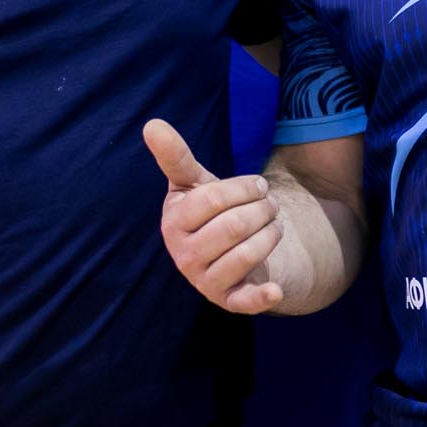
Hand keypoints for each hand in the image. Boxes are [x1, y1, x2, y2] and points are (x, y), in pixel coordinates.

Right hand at [143, 118, 282, 314]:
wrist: (228, 252)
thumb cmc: (210, 212)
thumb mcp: (194, 184)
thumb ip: (175, 156)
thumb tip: (151, 124)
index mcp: (174, 222)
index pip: (213, 199)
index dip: (244, 188)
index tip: (259, 185)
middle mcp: (183, 255)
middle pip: (234, 226)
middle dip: (262, 209)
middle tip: (271, 204)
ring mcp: (204, 280)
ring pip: (246, 254)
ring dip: (272, 233)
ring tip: (275, 224)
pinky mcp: (228, 301)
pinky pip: (244, 302)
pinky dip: (261, 298)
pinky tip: (275, 289)